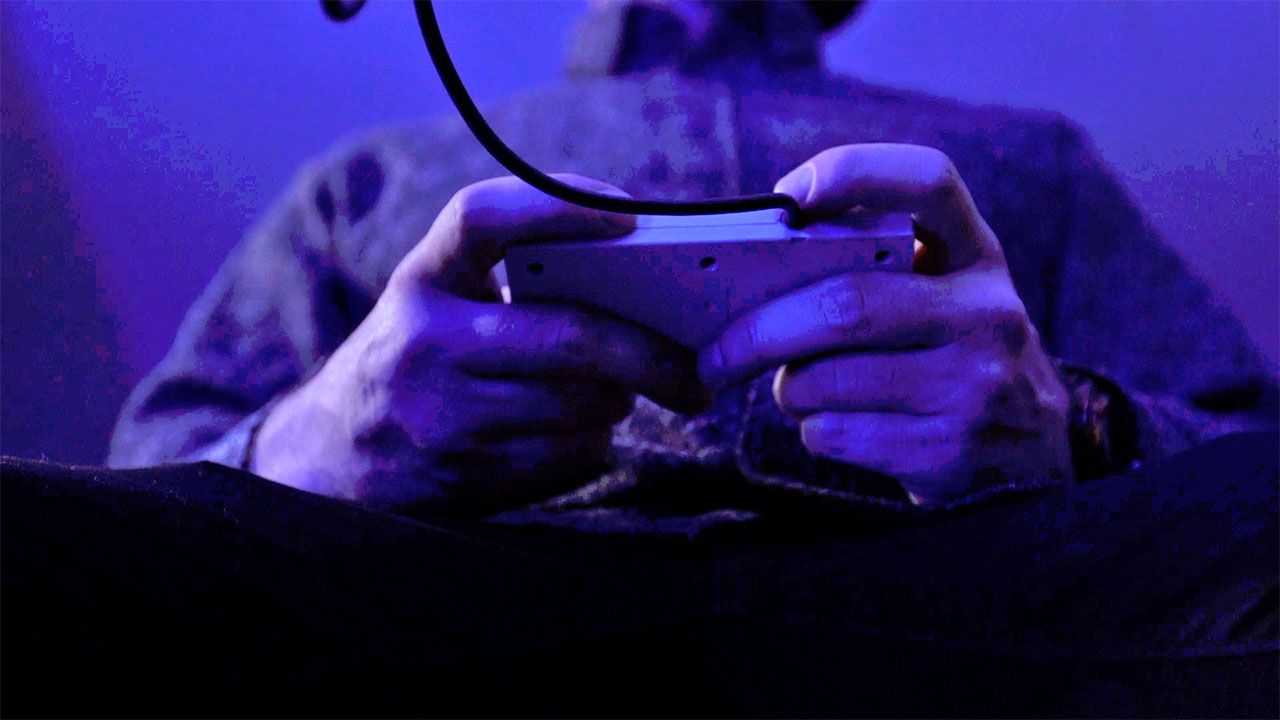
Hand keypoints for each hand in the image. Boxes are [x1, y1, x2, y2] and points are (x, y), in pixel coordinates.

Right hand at [252, 175, 707, 513]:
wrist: (331, 459)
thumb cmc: (415, 359)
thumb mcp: (436, 302)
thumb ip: (510, 278)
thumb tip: (640, 275)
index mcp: (421, 279)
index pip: (483, 219)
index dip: (559, 205)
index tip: (631, 214)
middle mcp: (425, 343)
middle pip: (571, 338)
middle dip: (651, 355)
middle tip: (697, 367)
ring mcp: (443, 417)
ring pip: (583, 405)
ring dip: (619, 399)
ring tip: (620, 391)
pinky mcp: (466, 478)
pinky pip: (571, 457)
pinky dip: (593, 443)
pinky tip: (577, 432)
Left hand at [698, 145, 1072, 504]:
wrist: (1032, 458)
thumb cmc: (953, 356)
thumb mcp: (946, 296)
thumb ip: (877, 270)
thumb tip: (752, 274)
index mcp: (978, 255)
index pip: (928, 181)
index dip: (853, 172)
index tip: (787, 197)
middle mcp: (986, 313)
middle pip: (844, 304)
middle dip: (759, 332)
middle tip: (716, 353)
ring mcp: (975, 385)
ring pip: (827, 379)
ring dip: (788, 388)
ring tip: (794, 388)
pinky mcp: (949, 451)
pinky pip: (834, 433)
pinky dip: (811, 428)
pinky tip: (832, 424)